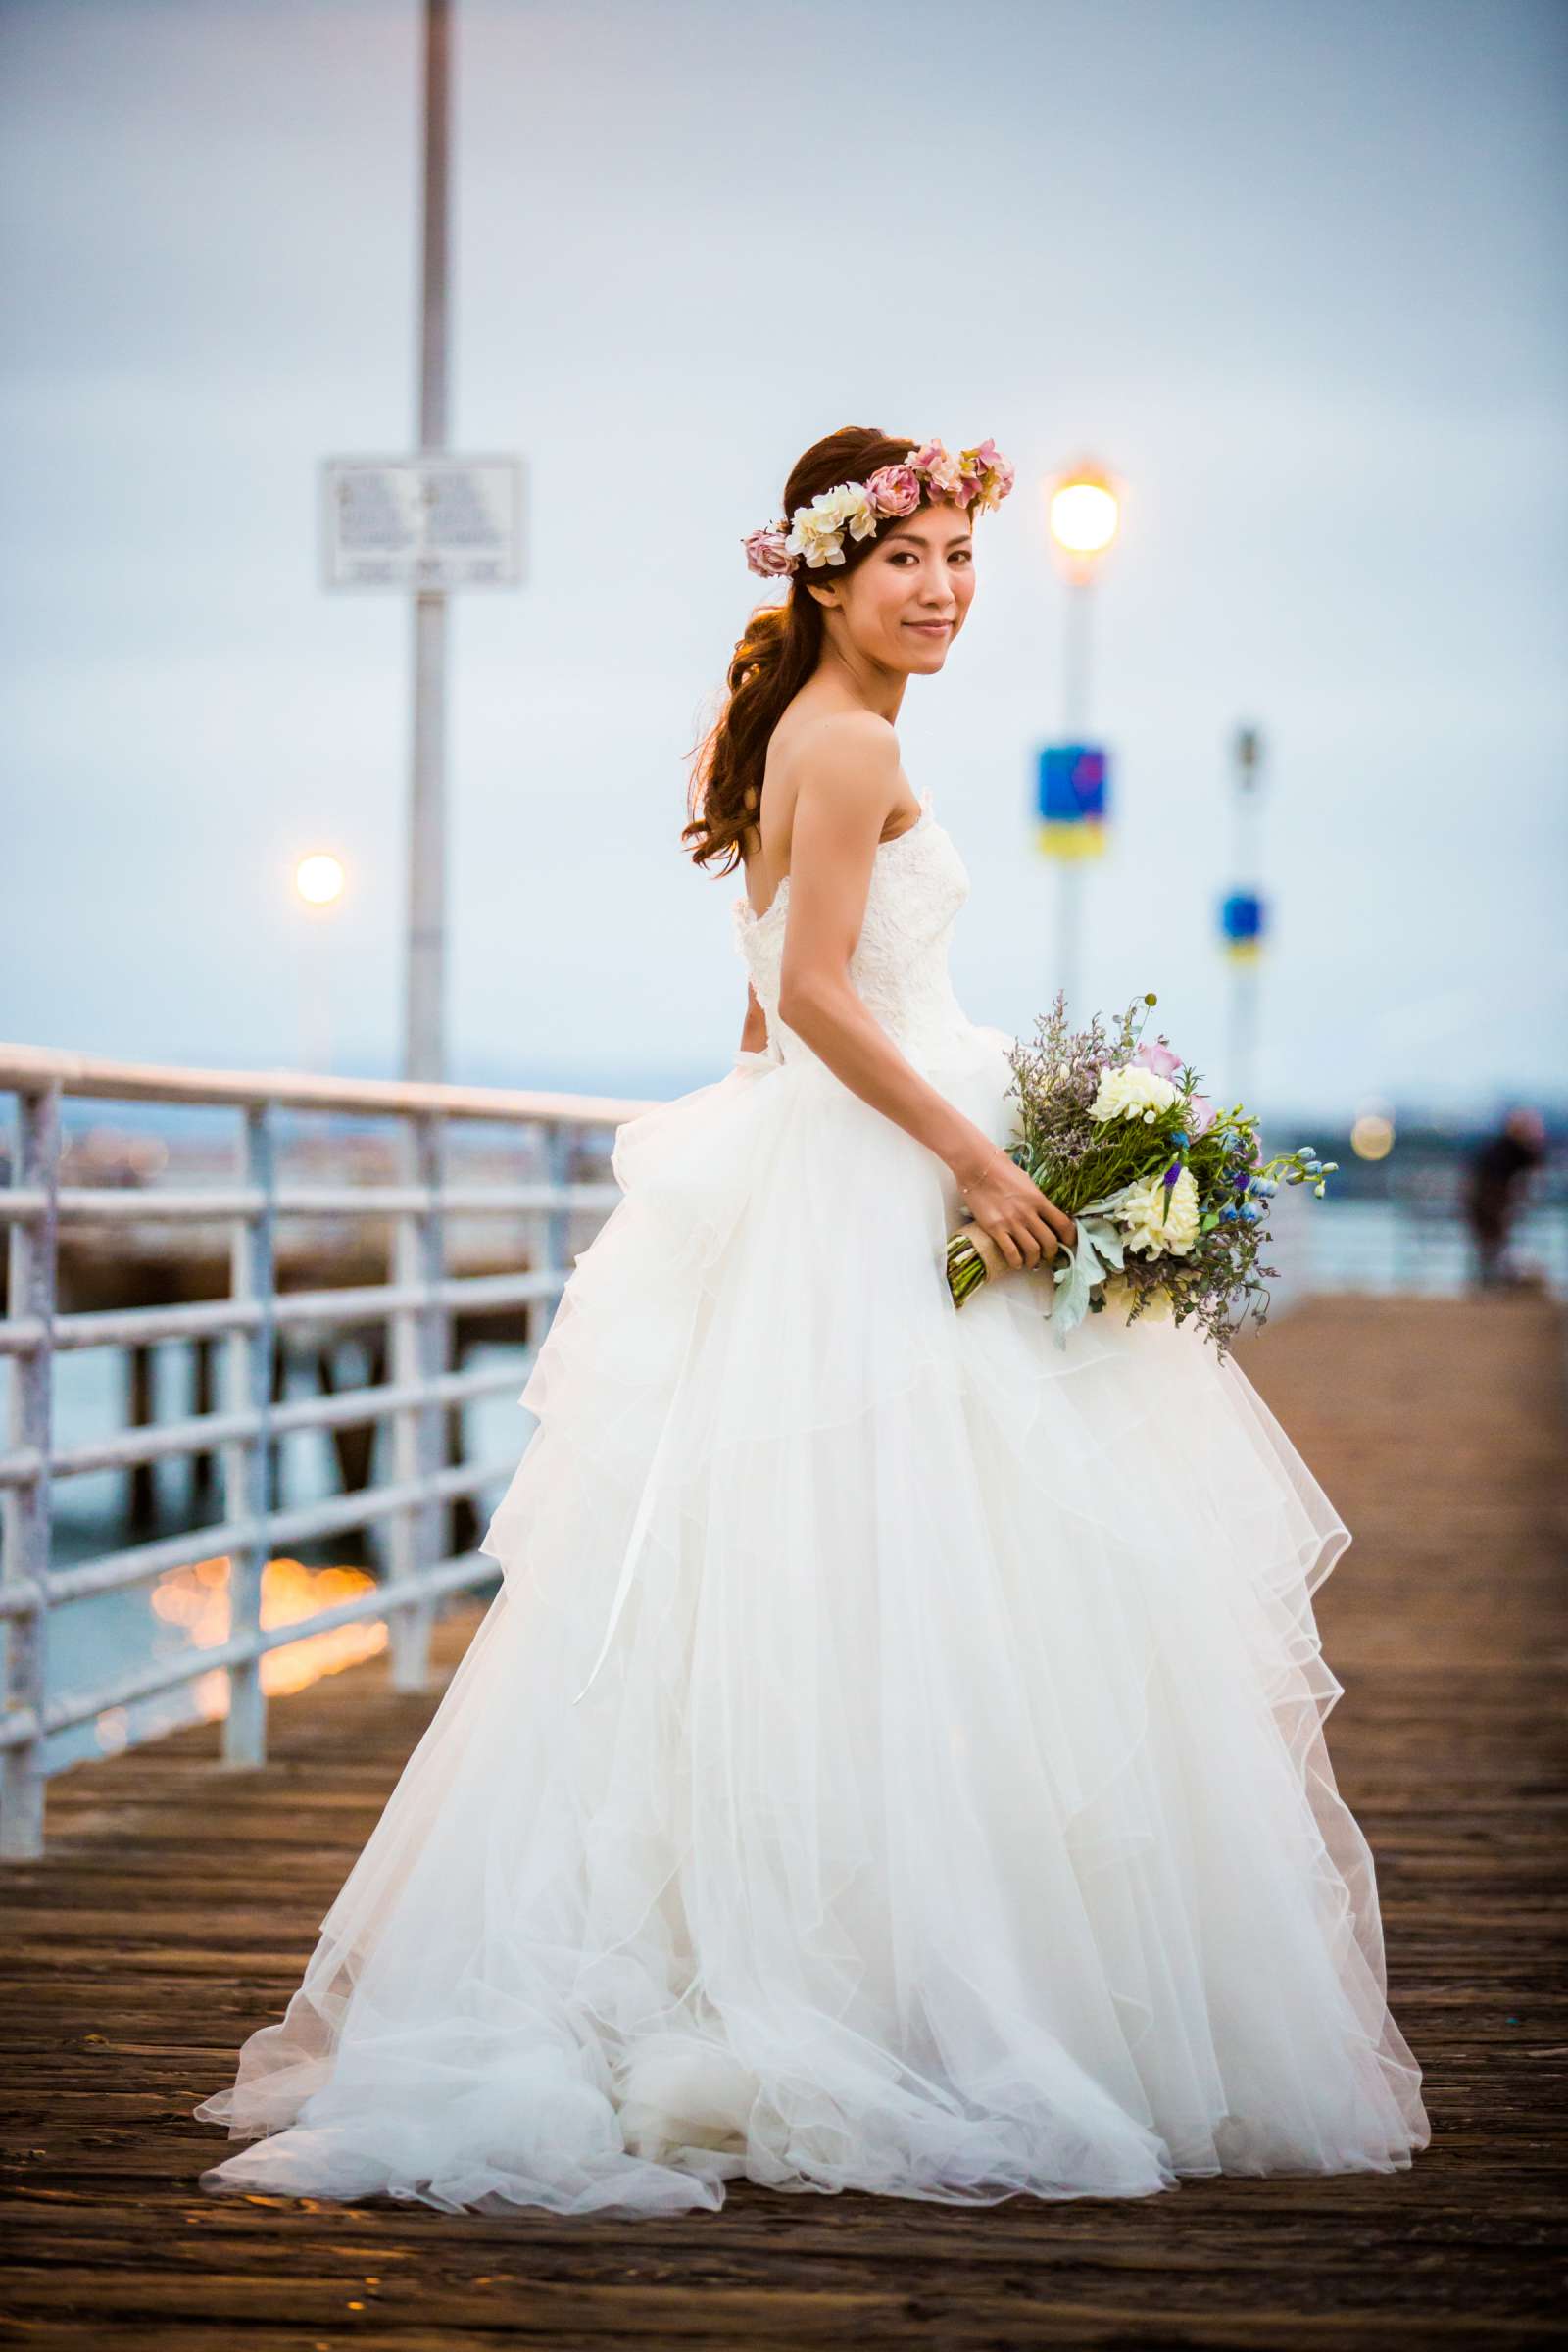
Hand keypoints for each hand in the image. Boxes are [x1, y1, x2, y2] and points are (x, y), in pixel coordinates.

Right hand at [954, 1140, 1077, 1271]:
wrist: (977, 1167)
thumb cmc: (1002, 1170)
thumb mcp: (1027, 1182)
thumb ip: (1036, 1198)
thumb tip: (1042, 1209)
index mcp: (1039, 1200)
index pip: (1063, 1224)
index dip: (1070, 1237)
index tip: (1068, 1243)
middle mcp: (1029, 1213)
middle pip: (1050, 1242)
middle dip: (1051, 1253)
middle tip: (1047, 1256)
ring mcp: (1012, 1222)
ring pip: (1033, 1250)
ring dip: (1034, 1261)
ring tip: (1031, 1262)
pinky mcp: (995, 1228)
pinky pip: (1011, 1252)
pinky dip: (1016, 1262)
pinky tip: (1015, 1263)